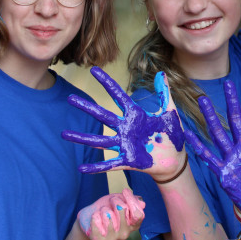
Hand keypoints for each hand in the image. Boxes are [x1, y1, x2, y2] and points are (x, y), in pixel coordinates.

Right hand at [61, 67, 185, 180]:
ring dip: (82, 138)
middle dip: (87, 108)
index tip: (94, 71)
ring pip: (99, 140)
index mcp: (135, 115)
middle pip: (103, 116)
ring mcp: (125, 144)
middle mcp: (126, 128)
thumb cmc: (172, 135)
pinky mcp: (128, 160)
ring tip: (64, 134)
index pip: (118, 95)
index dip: (107, 83)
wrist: (176, 159)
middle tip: (70, 98)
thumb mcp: (170, 112)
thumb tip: (161, 73)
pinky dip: (96, 167)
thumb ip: (164, 93)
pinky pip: (109, 164)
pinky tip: (81, 168)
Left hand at [78, 188, 144, 239]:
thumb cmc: (108, 208)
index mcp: (133, 225)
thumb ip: (131, 201)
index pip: (138, 214)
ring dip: (103, 209)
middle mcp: (125, 233)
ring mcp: (113, 238)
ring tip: (102, 212)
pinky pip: (96, 219)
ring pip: (108, 214)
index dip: (132, 201)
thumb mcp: (120, 201)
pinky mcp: (99, 239)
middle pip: (123, 209)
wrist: (89, 219)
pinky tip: (96, 218)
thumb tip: (142, 203)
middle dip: (115, 200)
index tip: (125, 191)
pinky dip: (95, 215)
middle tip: (111, 202)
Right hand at [184, 80, 240, 216]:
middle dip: (232, 101)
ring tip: (203, 100)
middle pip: (236, 119)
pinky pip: (209, 157)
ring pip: (219, 133)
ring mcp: (232, 157)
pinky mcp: (224, 171)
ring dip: (211, 117)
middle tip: (228, 82)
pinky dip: (199, 146)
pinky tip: (189, 134)